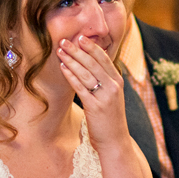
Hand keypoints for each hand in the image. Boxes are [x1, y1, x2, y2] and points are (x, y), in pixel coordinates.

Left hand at [56, 35, 127, 149]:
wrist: (115, 141)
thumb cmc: (109, 119)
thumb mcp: (111, 97)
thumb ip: (103, 82)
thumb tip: (88, 67)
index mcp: (118, 82)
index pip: (104, 58)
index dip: (91, 46)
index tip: (80, 36)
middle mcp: (113, 86)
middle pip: (93, 62)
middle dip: (78, 50)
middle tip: (65, 40)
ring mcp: (105, 96)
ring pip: (86, 72)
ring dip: (72, 60)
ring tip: (60, 51)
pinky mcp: (95, 106)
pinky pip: (80, 87)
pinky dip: (71, 75)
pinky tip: (63, 67)